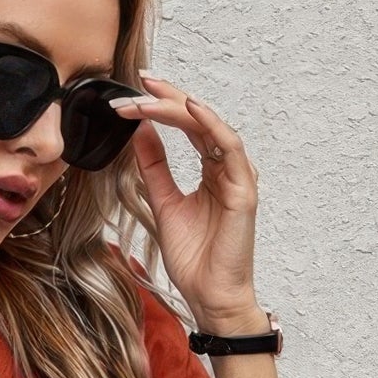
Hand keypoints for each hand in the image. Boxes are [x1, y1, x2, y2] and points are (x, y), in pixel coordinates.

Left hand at [109, 74, 261, 329]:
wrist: (209, 295)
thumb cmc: (194, 258)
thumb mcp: (163, 203)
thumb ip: (154, 168)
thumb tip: (139, 133)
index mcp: (211, 169)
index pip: (187, 126)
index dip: (162, 106)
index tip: (133, 92)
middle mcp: (227, 167)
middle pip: (198, 120)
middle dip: (166, 98)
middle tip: (138, 82)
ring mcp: (238, 176)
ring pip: (210, 127)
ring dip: (179, 108)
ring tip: (149, 95)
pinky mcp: (244, 190)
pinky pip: (230, 147)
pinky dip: (210, 125)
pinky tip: (189, 109)